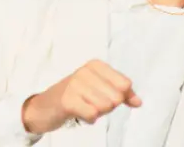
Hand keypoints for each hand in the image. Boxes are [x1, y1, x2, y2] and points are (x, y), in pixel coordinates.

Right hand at [21, 59, 140, 134]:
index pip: (125, 85)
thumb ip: (122, 94)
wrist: (44, 107)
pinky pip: (93, 115)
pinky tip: (78, 113)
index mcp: (95, 65)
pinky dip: (88, 119)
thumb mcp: (100, 90)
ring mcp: (75, 84)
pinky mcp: (68, 100)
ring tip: (82, 106)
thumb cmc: (76, 97)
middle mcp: (85, 70)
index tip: (102, 95)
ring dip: (96, 112)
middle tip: (90, 102)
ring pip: (106, 107)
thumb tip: (138, 102)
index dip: (119, 96)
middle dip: (106, 106)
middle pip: (116, 98)